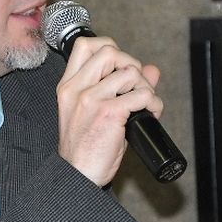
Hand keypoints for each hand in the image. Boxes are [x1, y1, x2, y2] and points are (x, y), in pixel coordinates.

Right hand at [56, 35, 162, 186]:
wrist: (77, 176)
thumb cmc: (84, 148)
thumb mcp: (94, 112)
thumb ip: (118, 87)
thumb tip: (151, 70)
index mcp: (68, 87)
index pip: (85, 46)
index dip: (110, 49)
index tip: (119, 67)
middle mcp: (76, 89)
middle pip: (110, 51)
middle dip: (131, 64)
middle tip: (136, 85)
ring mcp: (91, 99)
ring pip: (130, 72)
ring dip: (146, 88)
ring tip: (145, 104)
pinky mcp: (108, 113)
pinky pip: (142, 95)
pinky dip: (154, 104)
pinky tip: (151, 115)